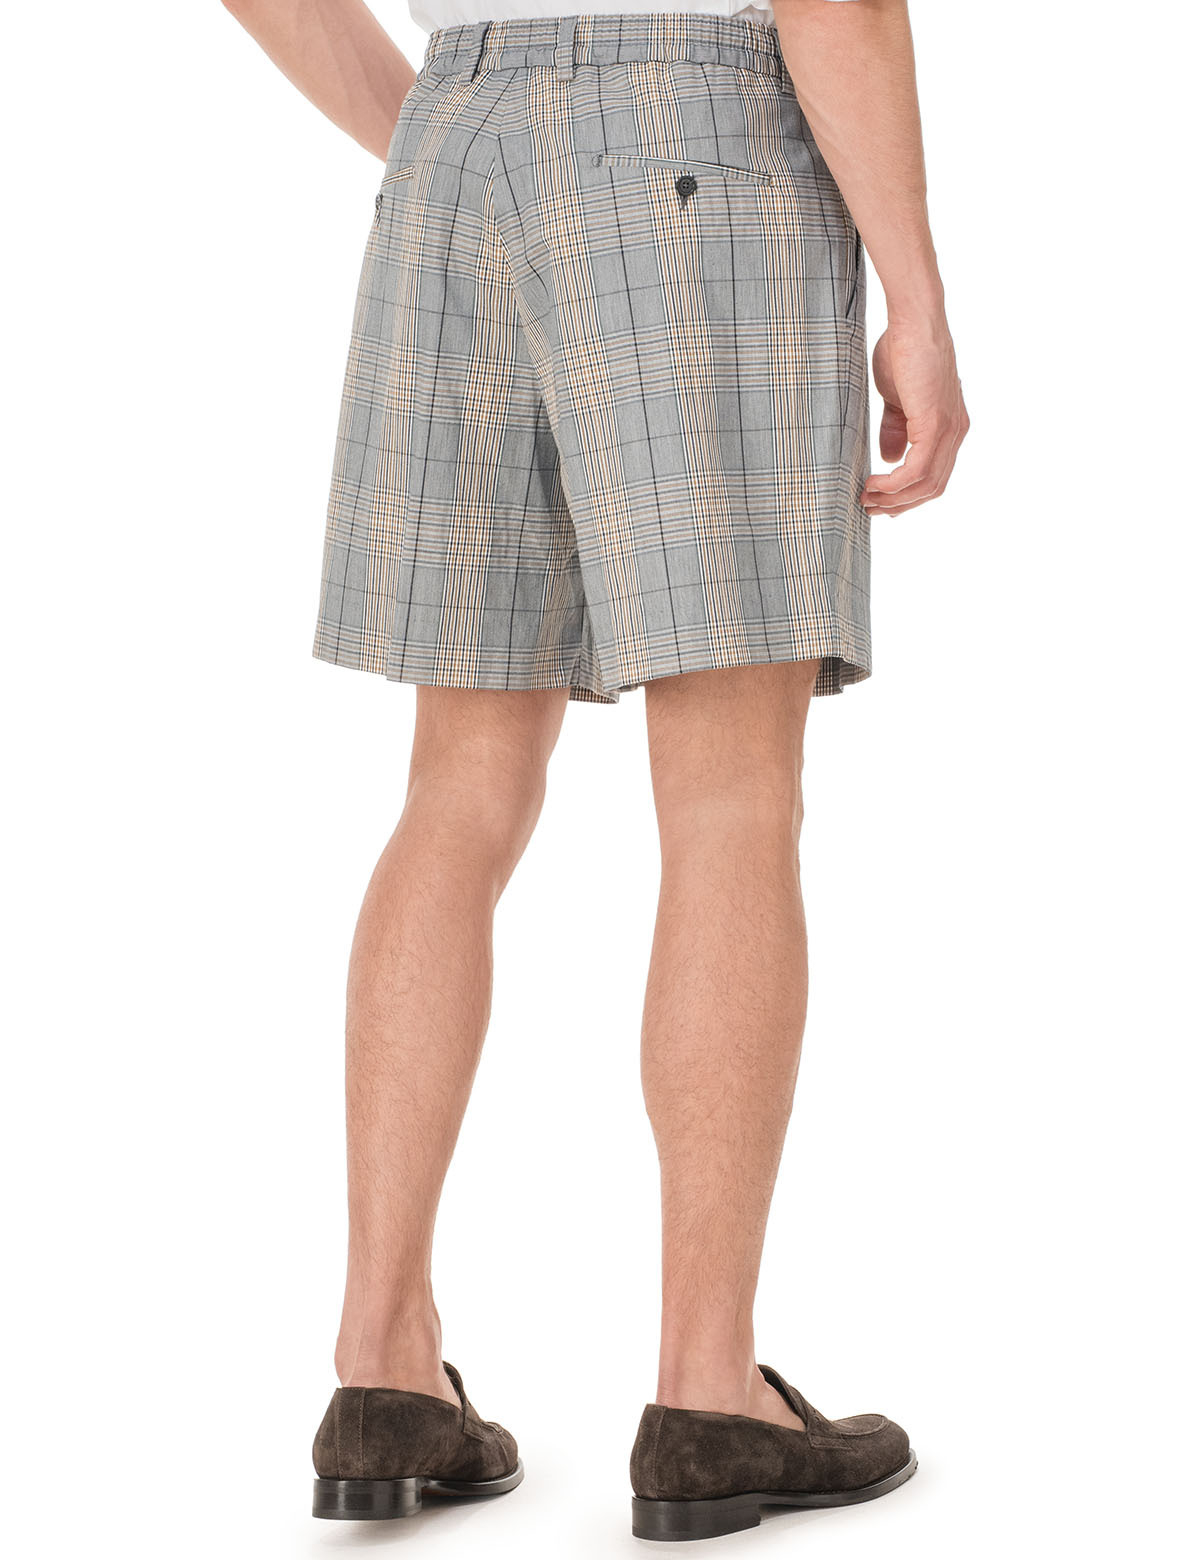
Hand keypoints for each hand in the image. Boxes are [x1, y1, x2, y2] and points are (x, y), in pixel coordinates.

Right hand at [860, 320, 968, 515]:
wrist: (914, 321)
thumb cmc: (904, 350)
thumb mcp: (896, 399)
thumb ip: (896, 429)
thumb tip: (889, 459)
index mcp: (950, 426)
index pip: (935, 475)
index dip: (909, 495)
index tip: (882, 501)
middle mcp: (956, 431)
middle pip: (933, 487)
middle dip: (900, 504)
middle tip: (871, 508)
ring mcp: (949, 429)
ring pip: (926, 484)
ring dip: (895, 498)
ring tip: (867, 499)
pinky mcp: (936, 424)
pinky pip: (917, 469)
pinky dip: (895, 483)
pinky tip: (874, 483)